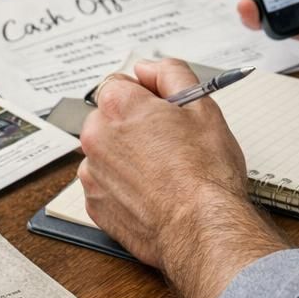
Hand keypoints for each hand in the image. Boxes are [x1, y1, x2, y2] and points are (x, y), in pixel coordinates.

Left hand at [78, 60, 285, 297]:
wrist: (201, 228)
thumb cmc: (206, 172)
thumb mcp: (201, 105)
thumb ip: (171, 73)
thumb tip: (149, 68)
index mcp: (118, 106)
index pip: (119, 83)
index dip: (145, 94)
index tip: (163, 109)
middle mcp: (96, 137)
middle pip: (109, 117)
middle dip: (133, 124)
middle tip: (169, 141)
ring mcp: (92, 174)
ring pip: (107, 152)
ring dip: (127, 155)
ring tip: (164, 171)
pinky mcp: (95, 206)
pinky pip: (106, 184)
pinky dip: (124, 185)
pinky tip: (153, 192)